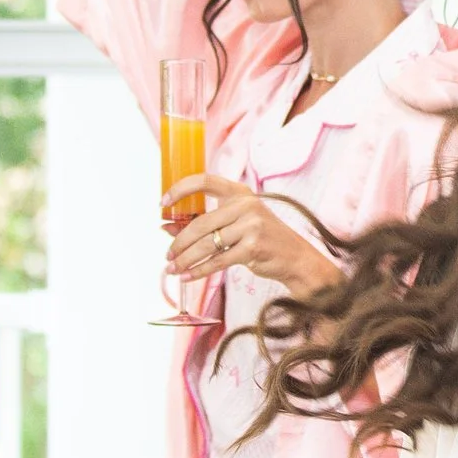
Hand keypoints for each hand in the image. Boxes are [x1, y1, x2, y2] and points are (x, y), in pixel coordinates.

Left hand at [164, 177, 339, 301]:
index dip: (180, 190)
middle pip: (201, 223)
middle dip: (179, 242)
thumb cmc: (262, 239)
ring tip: (173, 268)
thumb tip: (166, 228)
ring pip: (207, 244)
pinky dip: (199, 271)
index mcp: (239, 192)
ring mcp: (251, 225)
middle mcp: (246, 205)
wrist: (294, 257)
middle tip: (168, 255)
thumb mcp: (235, 224)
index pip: (204, 181)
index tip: (163, 203)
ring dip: (186, 259)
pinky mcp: (253, 247)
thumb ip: (204, 224)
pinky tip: (187, 276)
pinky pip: (218, 260)